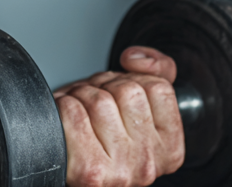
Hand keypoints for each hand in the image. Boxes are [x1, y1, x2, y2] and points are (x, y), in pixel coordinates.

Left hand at [54, 46, 185, 186]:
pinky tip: (66, 123)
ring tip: (80, 114)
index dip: (129, 80)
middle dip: (101, 86)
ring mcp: (122, 171)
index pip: (159, 88)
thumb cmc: (96, 127)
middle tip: (92, 106)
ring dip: (80, 96)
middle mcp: (149, 164)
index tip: (118, 98)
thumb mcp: (131, 98)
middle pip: (127, 90)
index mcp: (169, 149)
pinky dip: (62, 106)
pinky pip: (73, 111)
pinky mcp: (90, 171)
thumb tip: (136, 59)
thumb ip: (155, 72)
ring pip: (99, 99)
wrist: (63, 158)